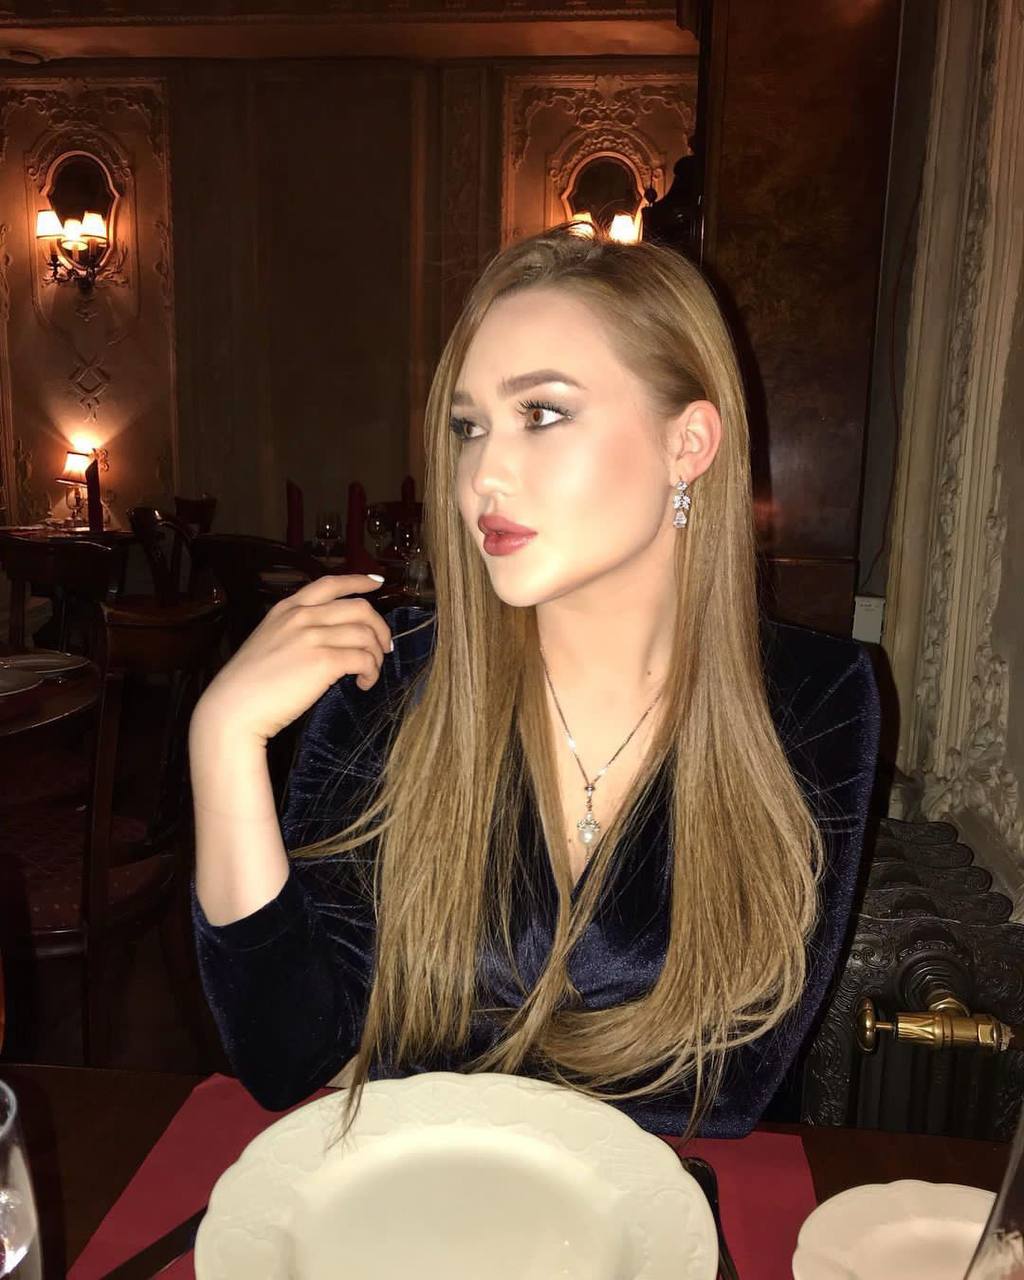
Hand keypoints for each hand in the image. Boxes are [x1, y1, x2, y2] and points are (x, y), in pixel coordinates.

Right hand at [191, 574, 392, 746]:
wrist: (233, 708)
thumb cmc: (249, 683)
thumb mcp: (268, 639)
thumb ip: (296, 629)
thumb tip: (330, 636)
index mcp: (287, 608)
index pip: (331, 584)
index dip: (359, 581)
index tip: (377, 584)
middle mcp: (302, 616)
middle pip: (360, 608)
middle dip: (380, 627)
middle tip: (383, 647)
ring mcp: (313, 637)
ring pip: (366, 634)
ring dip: (376, 655)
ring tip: (370, 672)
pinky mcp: (324, 662)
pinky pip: (364, 659)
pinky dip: (371, 672)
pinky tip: (364, 683)